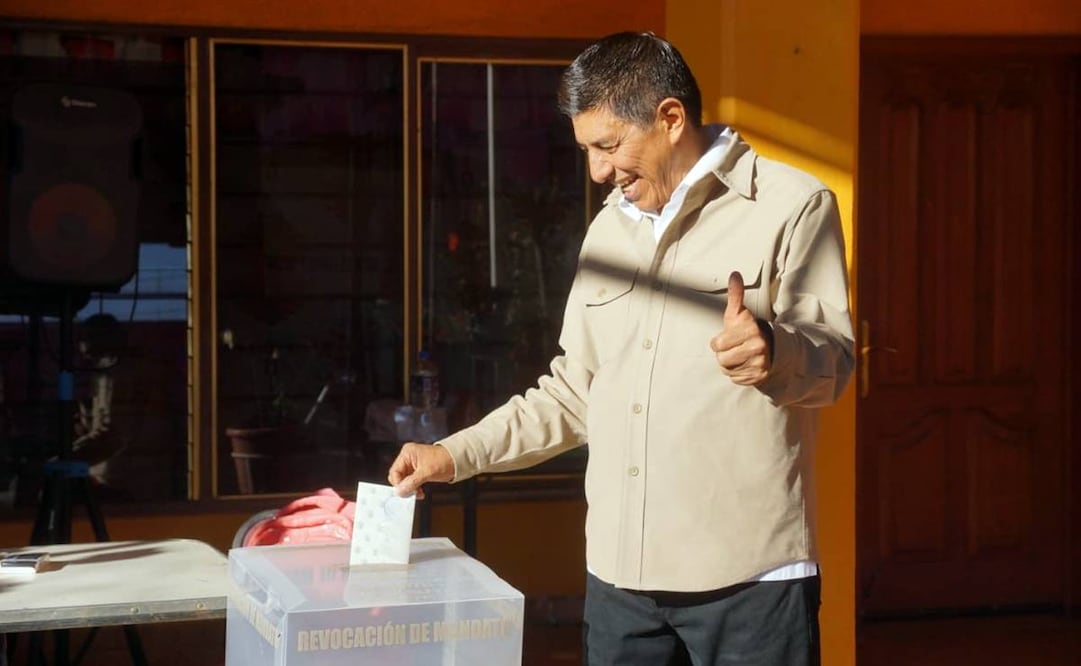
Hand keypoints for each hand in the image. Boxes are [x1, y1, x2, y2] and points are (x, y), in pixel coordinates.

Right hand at [388, 442, 454, 498]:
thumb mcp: (426, 472)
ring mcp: (413, 465)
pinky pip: (411, 482)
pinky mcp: (418, 472)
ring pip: (404, 481)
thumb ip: (411, 482)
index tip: (404, 492)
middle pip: (398, 477)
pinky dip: (414, 488)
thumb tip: (400, 490)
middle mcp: (408, 458)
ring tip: (418, 493)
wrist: (458, 461)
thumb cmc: (445, 460)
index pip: (394, 471)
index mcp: (407, 453)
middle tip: (412, 493)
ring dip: (410, 489)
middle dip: (404, 486)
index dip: (398, 483)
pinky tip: (420, 492)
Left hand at [710, 271, 771, 385]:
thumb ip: (735, 296)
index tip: (730, 337)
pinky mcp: (759, 377)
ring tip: (740, 356)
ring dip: (730, 365)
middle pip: (721, 359)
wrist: (771, 348)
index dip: (719, 341)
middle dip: (724, 354)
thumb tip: (734, 274)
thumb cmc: (747, 330)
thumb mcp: (739, 313)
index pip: (717, 344)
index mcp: (751, 329)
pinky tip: (746, 365)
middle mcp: (758, 346)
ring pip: (727, 370)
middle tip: (735, 347)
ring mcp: (760, 363)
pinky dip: (737, 373)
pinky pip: (735, 378)